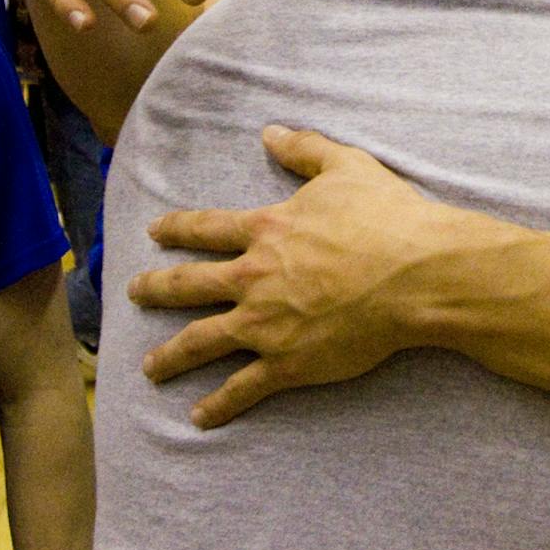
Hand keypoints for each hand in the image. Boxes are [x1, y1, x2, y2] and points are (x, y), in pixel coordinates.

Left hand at [132, 127, 470, 428]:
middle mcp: (254, 277)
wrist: (416, 275)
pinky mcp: (288, 362)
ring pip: (201, 340)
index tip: (153, 232)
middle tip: (133, 294)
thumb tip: (270, 131)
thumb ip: (304, 149)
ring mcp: (266, 323)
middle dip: (155, 290)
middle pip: (189, 285)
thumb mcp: (346, 167)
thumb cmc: (387, 218)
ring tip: (148, 369)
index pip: (206, 228)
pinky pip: (243, 387)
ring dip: (170, 356)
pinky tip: (198, 418)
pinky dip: (218, 404)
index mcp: (266, 230)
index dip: (175, 228)